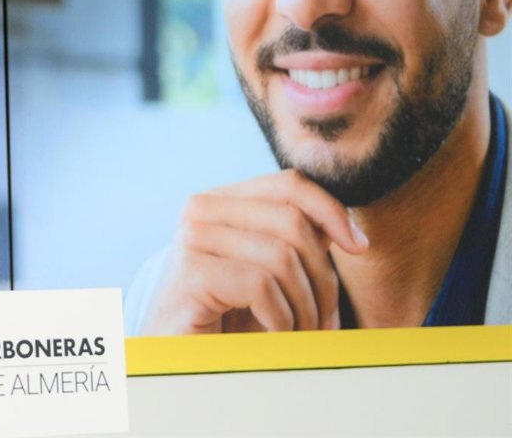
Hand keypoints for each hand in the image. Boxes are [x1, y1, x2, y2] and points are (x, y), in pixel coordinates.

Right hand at [143, 170, 368, 333]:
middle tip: (324, 321)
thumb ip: (298, 242)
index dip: (331, 211)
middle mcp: (202, 209)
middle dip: (322, 276)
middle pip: (292, 221)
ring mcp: (191, 238)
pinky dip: (280, 318)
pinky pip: (260, 285)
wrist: (181, 357)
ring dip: (305, 307)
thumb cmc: (231, 317)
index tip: (359, 247)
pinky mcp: (190, 273)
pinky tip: (273, 334)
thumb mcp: (271, 272)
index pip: (290, 184)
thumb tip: (344, 229)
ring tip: (300, 334)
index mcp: (223, 200)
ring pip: (281, 256)